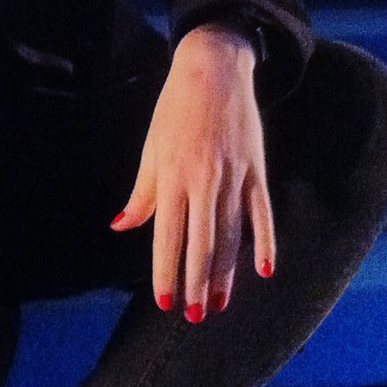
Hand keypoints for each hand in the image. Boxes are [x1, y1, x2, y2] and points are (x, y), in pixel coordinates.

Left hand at [108, 24, 275, 317]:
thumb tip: (121, 226)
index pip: (168, 236)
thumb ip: (141, 194)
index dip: (166, 271)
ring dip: (227, 274)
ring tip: (221, 303)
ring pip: (231, 235)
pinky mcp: (257, 169)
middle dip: (198, 283)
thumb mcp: (151, 150)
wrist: (213, 70)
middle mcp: (203, 181)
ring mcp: (234, 176)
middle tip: (196, 316)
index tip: (166, 301)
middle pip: (202, 243)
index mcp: (172, 178)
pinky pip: (262, 214)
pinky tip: (265, 271)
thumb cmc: (174, 112)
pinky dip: (266, 243)